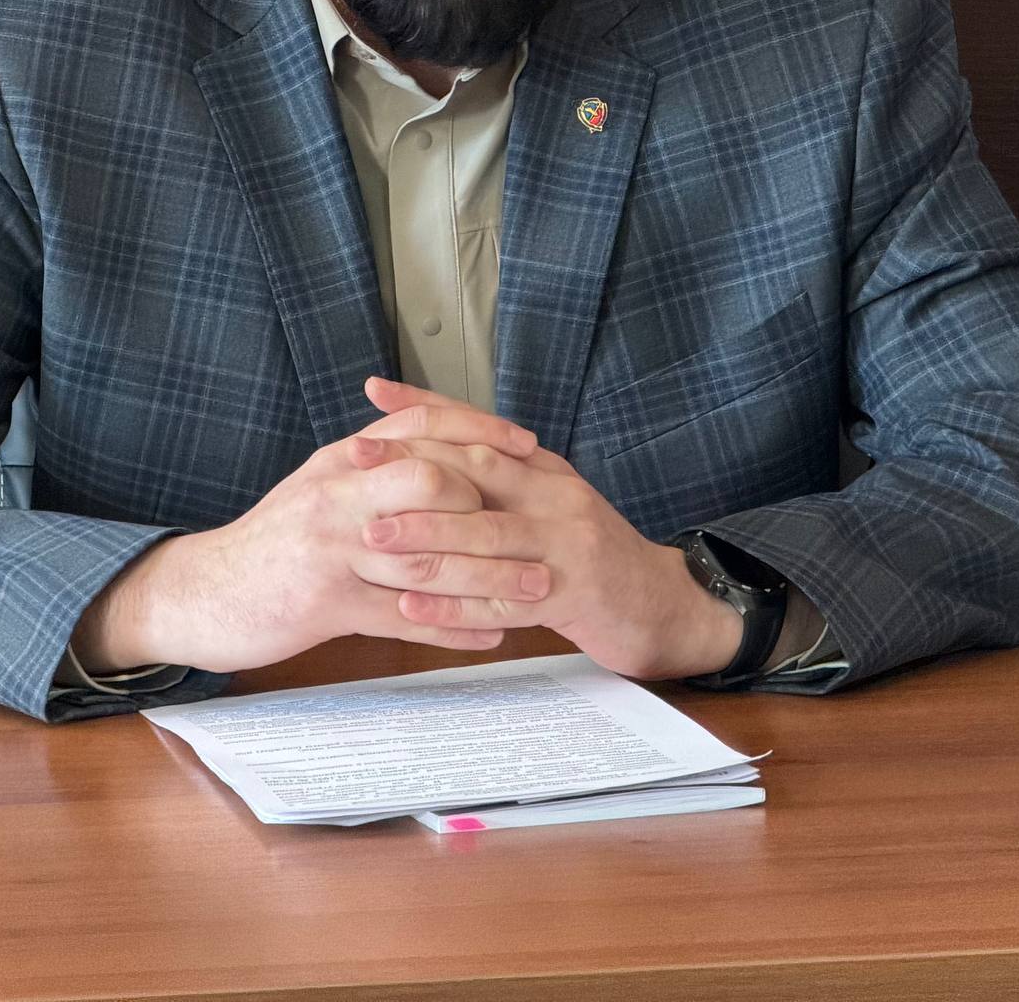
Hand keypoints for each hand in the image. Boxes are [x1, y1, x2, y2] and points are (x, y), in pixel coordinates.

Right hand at [72, 394, 552, 674]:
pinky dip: (452, 628)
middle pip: (431, 480)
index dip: (479, 430)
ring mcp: (329, 547)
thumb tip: (435, 452)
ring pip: (425, 554)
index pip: (420, 425)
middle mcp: (337, 491)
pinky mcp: (322, 602)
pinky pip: (401, 615)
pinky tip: (490, 635)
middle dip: (495, 502)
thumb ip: (372, 466)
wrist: (201, 593)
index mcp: (341, 459)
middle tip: (547, 523)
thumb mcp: (320, 488)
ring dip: (489, 573)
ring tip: (537, 587)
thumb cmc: (271, 544)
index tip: (531, 447)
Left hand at [353, 378, 746, 679]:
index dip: (424, 418)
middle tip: (356, 465)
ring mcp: (569, 547)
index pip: (479, 432)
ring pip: (489, 537)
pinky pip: (506, 603)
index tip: (370, 409)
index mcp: (545, 470)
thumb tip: (431, 438)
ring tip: (372, 538)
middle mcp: (557, 497)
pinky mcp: (574, 598)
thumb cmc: (587, 555)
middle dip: (414, 469)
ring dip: (428, 537)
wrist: (661, 605)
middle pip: (480, 473)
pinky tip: (413, 610)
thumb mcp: (548, 501)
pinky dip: (456, 607)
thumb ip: (498, 475)